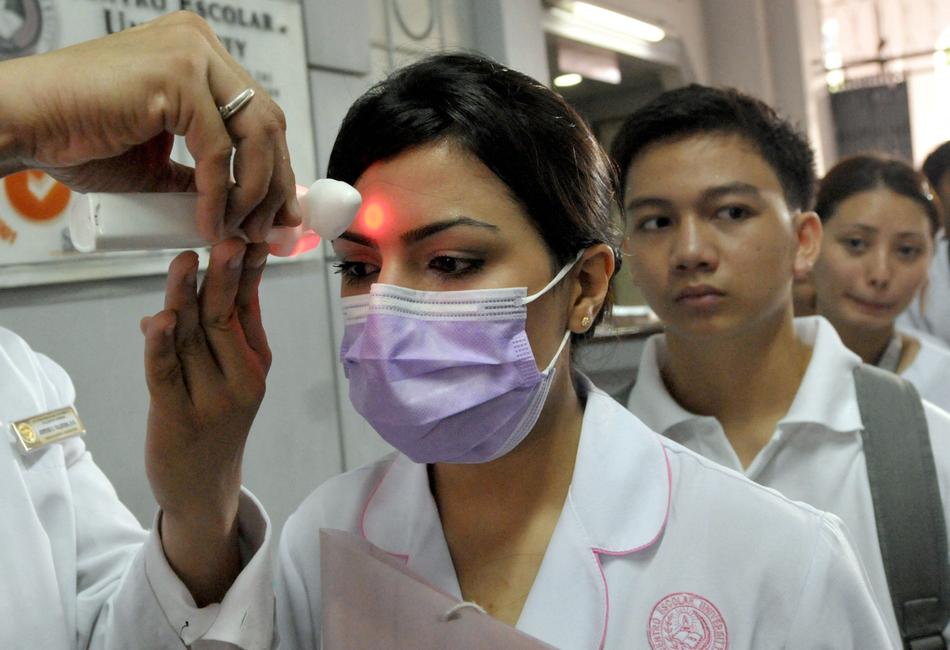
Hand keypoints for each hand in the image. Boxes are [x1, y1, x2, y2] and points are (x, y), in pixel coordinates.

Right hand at [0, 11, 299, 242]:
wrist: (24, 124)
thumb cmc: (78, 138)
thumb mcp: (160, 162)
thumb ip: (203, 172)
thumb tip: (247, 206)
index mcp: (198, 55)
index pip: (259, 115)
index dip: (278, 168)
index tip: (281, 213)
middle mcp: (199, 44)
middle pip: (267, 122)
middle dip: (277, 184)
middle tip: (271, 230)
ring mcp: (191, 54)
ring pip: (254, 135)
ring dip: (254, 193)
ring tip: (238, 232)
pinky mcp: (177, 75)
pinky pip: (218, 149)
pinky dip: (221, 193)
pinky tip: (209, 223)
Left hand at [141, 239, 270, 604]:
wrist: (203, 491)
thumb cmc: (212, 428)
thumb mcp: (226, 379)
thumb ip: (211, 340)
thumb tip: (176, 302)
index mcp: (256, 365)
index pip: (249, 309)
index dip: (247, 272)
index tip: (250, 237)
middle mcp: (241, 380)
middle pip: (225, 319)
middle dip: (223, 276)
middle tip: (226, 240)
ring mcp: (213, 401)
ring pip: (194, 339)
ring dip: (186, 297)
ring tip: (185, 261)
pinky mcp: (179, 418)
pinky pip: (166, 374)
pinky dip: (160, 345)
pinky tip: (159, 319)